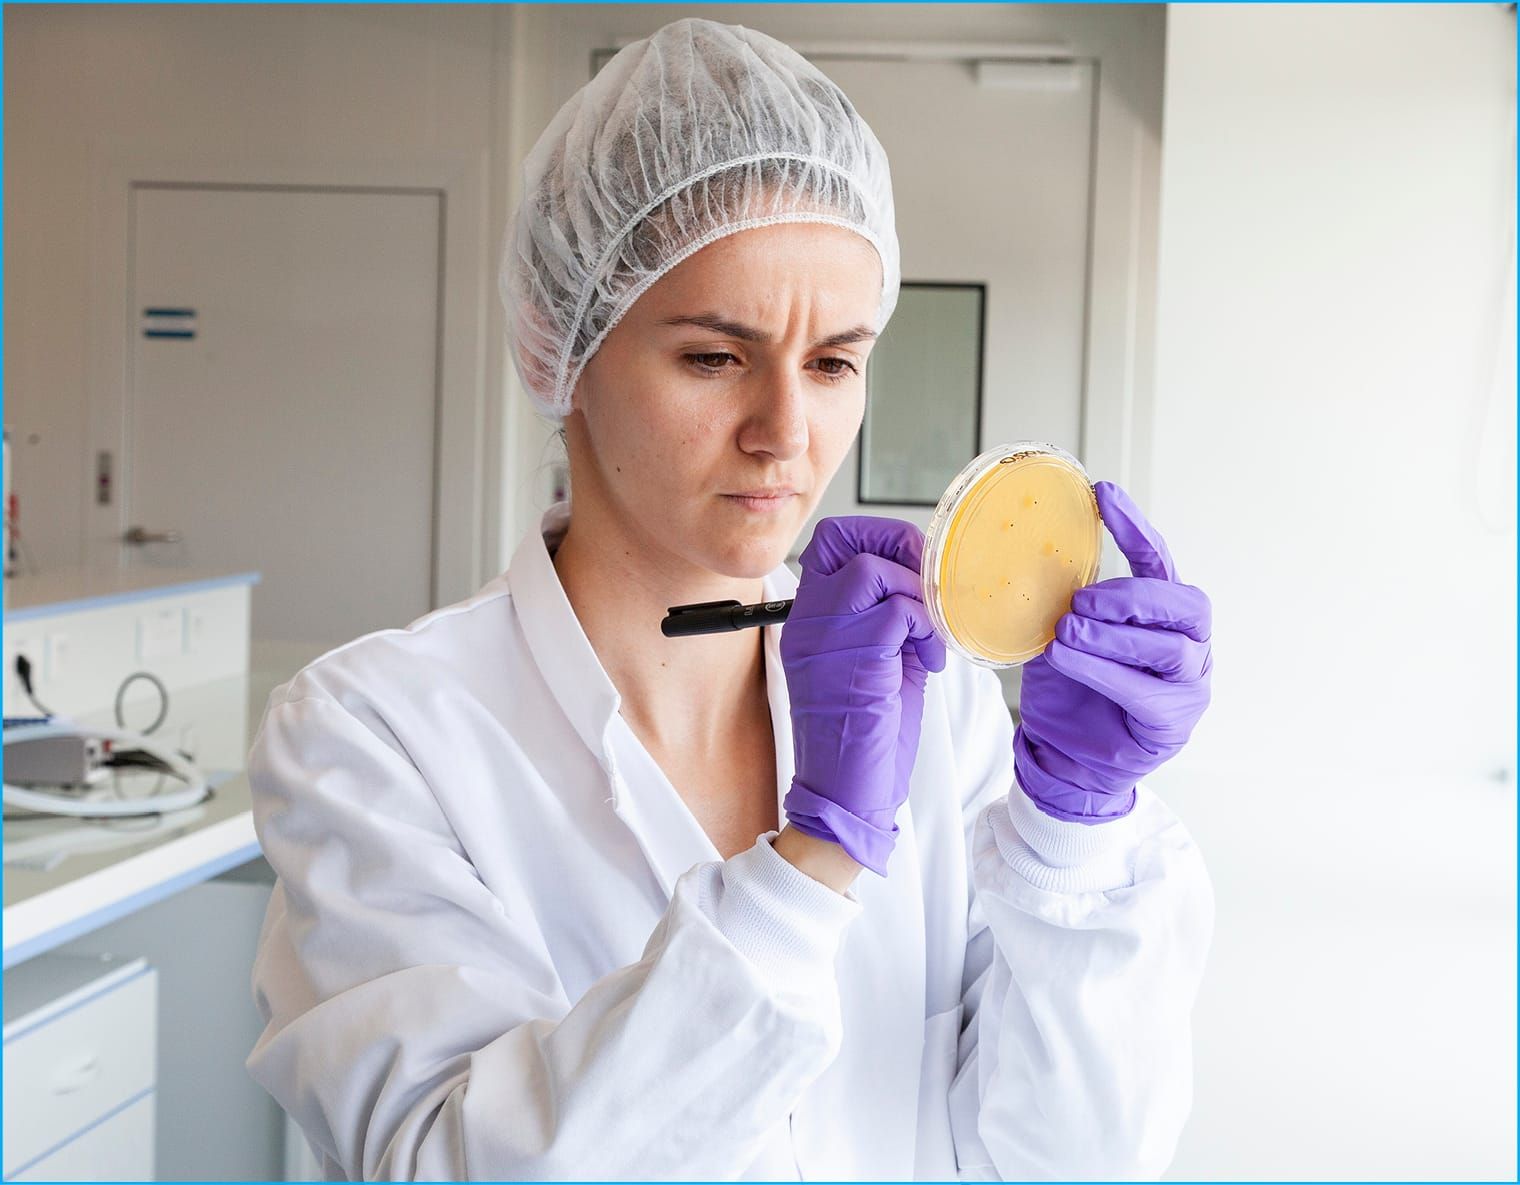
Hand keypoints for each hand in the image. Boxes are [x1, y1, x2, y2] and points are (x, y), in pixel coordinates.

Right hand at [780, 517, 945, 875]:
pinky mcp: (855, 657)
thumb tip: (927, 585)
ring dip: (916, 596)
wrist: (846, 794)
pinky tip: (930, 662)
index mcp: (810, 618)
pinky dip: (927, 631)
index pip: (830, 541)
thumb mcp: (874, 662)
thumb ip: (888, 618)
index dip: (876, 537)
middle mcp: (810, 619)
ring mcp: (826, 635)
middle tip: (924, 587)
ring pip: (874, 569)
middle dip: (896, 547)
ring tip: (927, 637)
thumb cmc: (862, 737)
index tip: (910, 567)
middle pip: (843, 536)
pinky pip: (899, 612)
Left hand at [1014, 481, 1212, 822]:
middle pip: (1184, 604)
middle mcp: (1190, 646)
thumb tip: (1034, 553)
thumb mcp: (1060, 635)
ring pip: (1167, 648)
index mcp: (1165, 616)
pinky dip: (1105, 672)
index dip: (1135, 528)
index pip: (1160, 562)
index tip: (1103, 494)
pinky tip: (1070, 659)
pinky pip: (1146, 691)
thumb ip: (1062, 601)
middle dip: (1132, 595)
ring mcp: (1189, 686)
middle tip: (1081, 600)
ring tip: (1067, 631)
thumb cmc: (1069, 691)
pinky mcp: (1171, 723)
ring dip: (1112, 635)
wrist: (1064, 758)